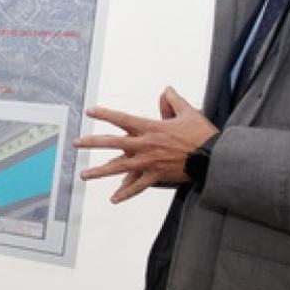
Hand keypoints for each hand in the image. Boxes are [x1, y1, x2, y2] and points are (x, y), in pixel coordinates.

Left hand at [73, 86, 218, 203]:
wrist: (213, 157)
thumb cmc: (201, 134)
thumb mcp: (188, 112)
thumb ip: (174, 101)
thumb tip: (166, 90)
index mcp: (150, 127)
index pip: (122, 118)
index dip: (104, 114)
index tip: (89, 111)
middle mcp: (145, 144)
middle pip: (113, 142)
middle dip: (92, 142)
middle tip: (76, 143)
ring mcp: (149, 162)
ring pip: (119, 167)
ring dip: (100, 171)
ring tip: (83, 174)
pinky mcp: (156, 176)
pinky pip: (138, 186)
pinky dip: (126, 193)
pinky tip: (114, 199)